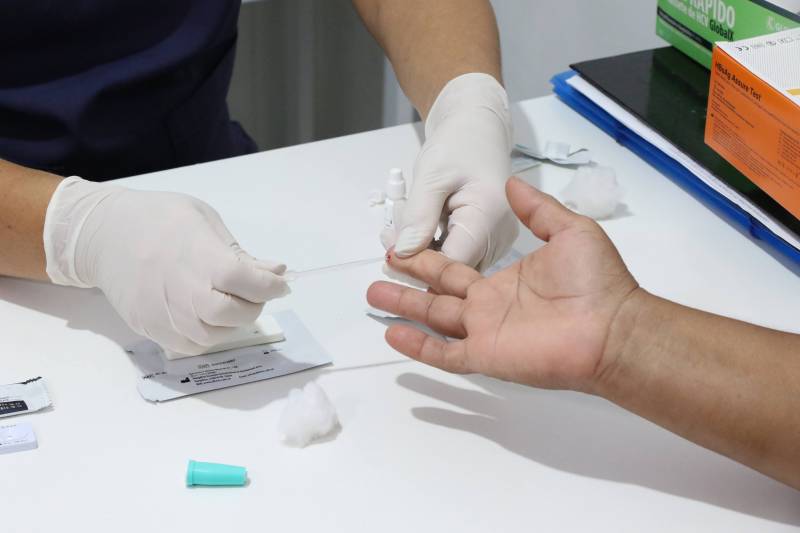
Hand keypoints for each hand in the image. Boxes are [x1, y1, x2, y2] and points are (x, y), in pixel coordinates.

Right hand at [44, 177, 287, 354]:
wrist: (103, 234)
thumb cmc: (160, 219)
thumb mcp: (205, 221)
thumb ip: (241, 253)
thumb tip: (276, 271)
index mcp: (203, 260)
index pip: (251, 284)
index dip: (273, 286)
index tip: (281, 282)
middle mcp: (185, 293)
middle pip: (235, 316)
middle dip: (254, 306)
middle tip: (253, 293)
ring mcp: (165, 316)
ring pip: (214, 336)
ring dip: (231, 323)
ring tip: (228, 301)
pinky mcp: (150, 329)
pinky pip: (190, 345)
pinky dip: (206, 334)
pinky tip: (206, 315)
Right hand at [367, 177, 639, 391]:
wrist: (613, 327)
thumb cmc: (598, 281)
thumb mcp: (570, 231)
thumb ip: (538, 210)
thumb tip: (513, 184)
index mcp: (504, 281)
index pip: (456, 269)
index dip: (430, 259)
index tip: (405, 247)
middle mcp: (489, 307)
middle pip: (436, 293)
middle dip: (408, 281)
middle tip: (382, 269)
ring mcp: (486, 332)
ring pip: (433, 319)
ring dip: (404, 308)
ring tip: (374, 296)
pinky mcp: (487, 355)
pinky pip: (445, 353)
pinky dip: (418, 347)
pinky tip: (393, 335)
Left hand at [393, 73, 518, 271]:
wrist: (477, 129)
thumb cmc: (460, 142)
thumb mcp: (431, 175)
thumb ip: (418, 217)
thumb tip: (403, 253)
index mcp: (490, 216)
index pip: (454, 262)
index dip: (420, 267)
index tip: (390, 257)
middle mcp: (500, 234)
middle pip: (455, 268)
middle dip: (417, 258)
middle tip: (388, 239)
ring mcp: (497, 240)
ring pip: (453, 263)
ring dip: (422, 252)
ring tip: (399, 228)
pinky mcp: (488, 240)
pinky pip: (457, 253)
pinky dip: (433, 245)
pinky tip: (416, 228)